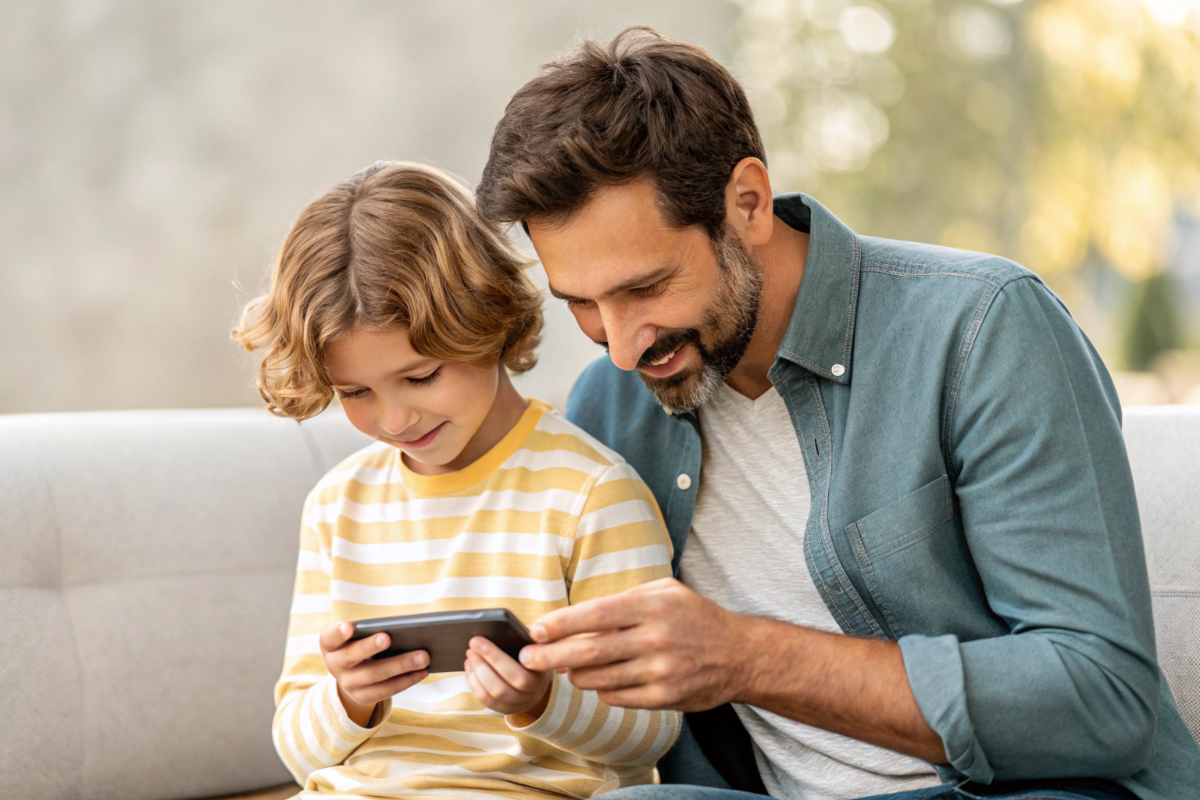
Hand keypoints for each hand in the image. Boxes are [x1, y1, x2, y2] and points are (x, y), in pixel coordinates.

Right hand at [319, 621, 428, 725]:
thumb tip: (406, 626)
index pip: (330, 637)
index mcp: (330, 644)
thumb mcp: (359, 633)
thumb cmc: (361, 641)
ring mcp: (347, 684)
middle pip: (352, 656)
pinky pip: (385, 690)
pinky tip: (423, 671)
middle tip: (388, 638)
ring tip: (423, 656)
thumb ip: (372, 628)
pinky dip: (406, 680)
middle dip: (370, 647)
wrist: (353, 672)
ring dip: (400, 665)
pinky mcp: (362, 697)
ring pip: (374, 675)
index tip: (348, 626)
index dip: (338, 632)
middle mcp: (334, 665)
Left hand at [464, 636, 551, 717]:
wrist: (540, 681)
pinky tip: (470, 666)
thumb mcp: (539, 644)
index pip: (519, 668)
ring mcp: (519, 703)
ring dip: (477, 672)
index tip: (480, 640)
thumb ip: (528, 637)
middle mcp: (533, 692)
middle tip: (473, 643)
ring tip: (470, 654)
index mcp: (542, 672)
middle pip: (503, 683)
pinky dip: (474, 682)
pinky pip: (486, 700)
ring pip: (493, 693)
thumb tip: (501, 627)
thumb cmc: (536, 654)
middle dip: (483, 661)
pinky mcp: (506, 709)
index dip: (497, 657)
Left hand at [518, 578, 752, 710]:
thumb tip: (574, 619)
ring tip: (564, 669)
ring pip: (599, 678)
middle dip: (551, 655)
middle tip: (527, 658)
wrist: (739, 654)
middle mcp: (656, 637)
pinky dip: (601, 690)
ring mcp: (661, 670)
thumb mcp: (664, 592)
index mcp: (652, 605)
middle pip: (590, 651)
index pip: (595, 615)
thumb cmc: (694, 617)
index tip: (535, 630)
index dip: (560, 623)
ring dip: (574, 675)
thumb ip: (623, 601)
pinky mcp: (665, 697)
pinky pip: (617, 697)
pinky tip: (598, 681)